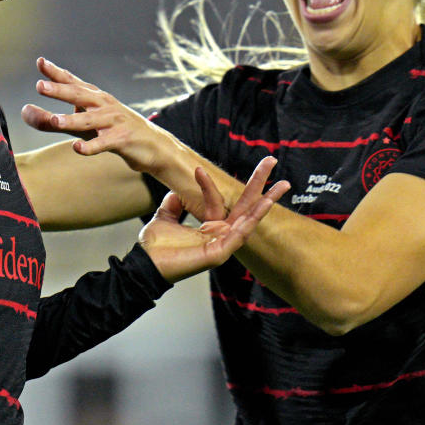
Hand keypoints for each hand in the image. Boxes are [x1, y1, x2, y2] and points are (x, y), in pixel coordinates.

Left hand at [20, 57, 172, 174]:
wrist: (153, 146)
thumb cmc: (114, 132)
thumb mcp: (84, 125)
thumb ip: (56, 119)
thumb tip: (25, 113)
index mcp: (95, 98)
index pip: (73, 82)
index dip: (56, 73)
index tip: (40, 62)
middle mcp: (104, 105)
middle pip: (80, 96)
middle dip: (60, 91)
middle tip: (40, 86)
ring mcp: (114, 122)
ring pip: (90, 120)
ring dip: (72, 120)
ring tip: (55, 121)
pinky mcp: (122, 140)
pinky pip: (104, 143)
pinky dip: (91, 146)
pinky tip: (77, 149)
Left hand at [139, 156, 289, 282]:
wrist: (145, 263)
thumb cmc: (154, 247)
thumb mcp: (164, 218)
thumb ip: (174, 205)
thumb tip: (176, 192)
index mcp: (209, 228)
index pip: (218, 202)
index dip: (210, 185)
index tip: (198, 169)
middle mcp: (219, 235)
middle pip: (245, 208)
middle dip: (259, 185)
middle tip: (271, 161)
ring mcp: (221, 246)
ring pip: (248, 222)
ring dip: (264, 205)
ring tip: (279, 188)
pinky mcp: (218, 255)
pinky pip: (237, 237)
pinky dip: (248, 223)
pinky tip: (261, 208)